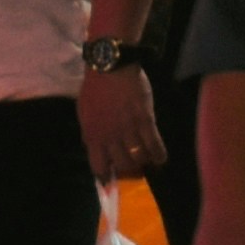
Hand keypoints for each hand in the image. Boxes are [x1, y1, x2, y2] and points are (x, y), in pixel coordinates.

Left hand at [77, 62, 161, 182]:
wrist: (110, 66)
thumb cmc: (95, 88)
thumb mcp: (84, 113)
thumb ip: (90, 133)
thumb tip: (94, 149)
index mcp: (93, 136)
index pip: (98, 167)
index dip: (106, 176)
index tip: (112, 179)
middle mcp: (110, 136)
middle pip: (123, 166)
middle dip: (130, 171)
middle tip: (135, 168)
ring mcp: (128, 129)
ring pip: (139, 159)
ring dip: (144, 163)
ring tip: (147, 161)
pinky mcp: (145, 120)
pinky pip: (155, 145)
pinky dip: (159, 155)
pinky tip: (160, 158)